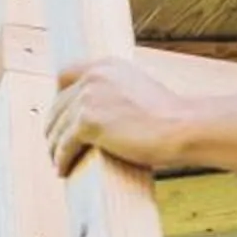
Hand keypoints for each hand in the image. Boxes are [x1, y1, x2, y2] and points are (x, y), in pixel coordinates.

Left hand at [46, 56, 197, 175]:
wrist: (182, 127)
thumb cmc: (170, 117)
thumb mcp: (139, 92)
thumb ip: (117, 94)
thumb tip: (102, 115)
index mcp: (106, 65)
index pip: (65, 74)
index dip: (58, 96)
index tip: (60, 115)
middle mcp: (93, 76)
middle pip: (58, 105)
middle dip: (54, 127)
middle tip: (56, 145)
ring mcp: (88, 98)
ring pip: (57, 127)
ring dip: (54, 147)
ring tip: (57, 162)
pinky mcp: (87, 122)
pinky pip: (64, 145)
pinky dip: (61, 160)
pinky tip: (62, 170)